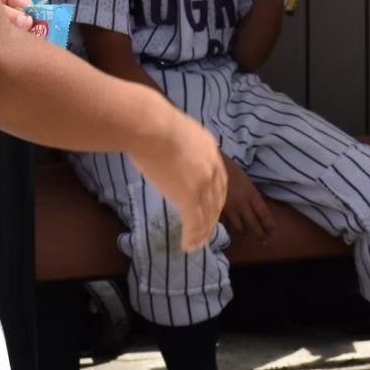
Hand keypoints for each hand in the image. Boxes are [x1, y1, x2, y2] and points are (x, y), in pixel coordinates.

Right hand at [131, 109, 227, 251]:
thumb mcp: (178, 132)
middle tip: (205, 231)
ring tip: (196, 244)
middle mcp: (212, 169)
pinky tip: (188, 246)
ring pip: (208, 215)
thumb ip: (181, 146)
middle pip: (217, 200)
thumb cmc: (155, 124)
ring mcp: (203, 185)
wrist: (152, 127)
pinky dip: (193, 237)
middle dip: (212, 218)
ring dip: (202, 232)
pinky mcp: (190, 197)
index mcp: (211, 151)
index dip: (214, 197)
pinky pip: (195, 223)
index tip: (209, 207)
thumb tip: (168, 149)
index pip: (218, 180)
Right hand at [221, 157, 274, 240]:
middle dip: (260, 235)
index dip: (269, 224)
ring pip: (239, 228)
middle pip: (253, 224)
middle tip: (263, 240)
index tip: (272, 230)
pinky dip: (228, 227)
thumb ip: (250, 194)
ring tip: (244, 234)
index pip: (264, 214)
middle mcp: (242, 203)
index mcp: (251, 194)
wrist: (210, 165)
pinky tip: (229, 227)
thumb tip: (255, 206)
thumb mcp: (245, 180)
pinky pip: (226, 224)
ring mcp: (228, 208)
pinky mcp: (217, 211)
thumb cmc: (229, 169)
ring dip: (243, 232)